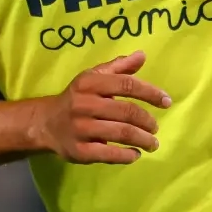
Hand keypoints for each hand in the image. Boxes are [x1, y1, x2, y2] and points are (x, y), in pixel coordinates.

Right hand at [32, 50, 172, 164]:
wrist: (45, 123)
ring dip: (142, 139)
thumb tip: (142, 55)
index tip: (166, 101)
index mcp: (89, 83)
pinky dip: (127, 155)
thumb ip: (119, 67)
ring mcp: (80, 128)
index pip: (126, 84)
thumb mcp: (93, 77)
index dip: (150, 92)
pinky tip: (135, 154)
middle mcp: (84, 104)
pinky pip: (108, 154)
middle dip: (147, 121)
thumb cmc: (76, 97)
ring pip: (121, 133)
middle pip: (126, 111)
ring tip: (152, 143)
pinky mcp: (79, 150)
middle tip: (155, 128)